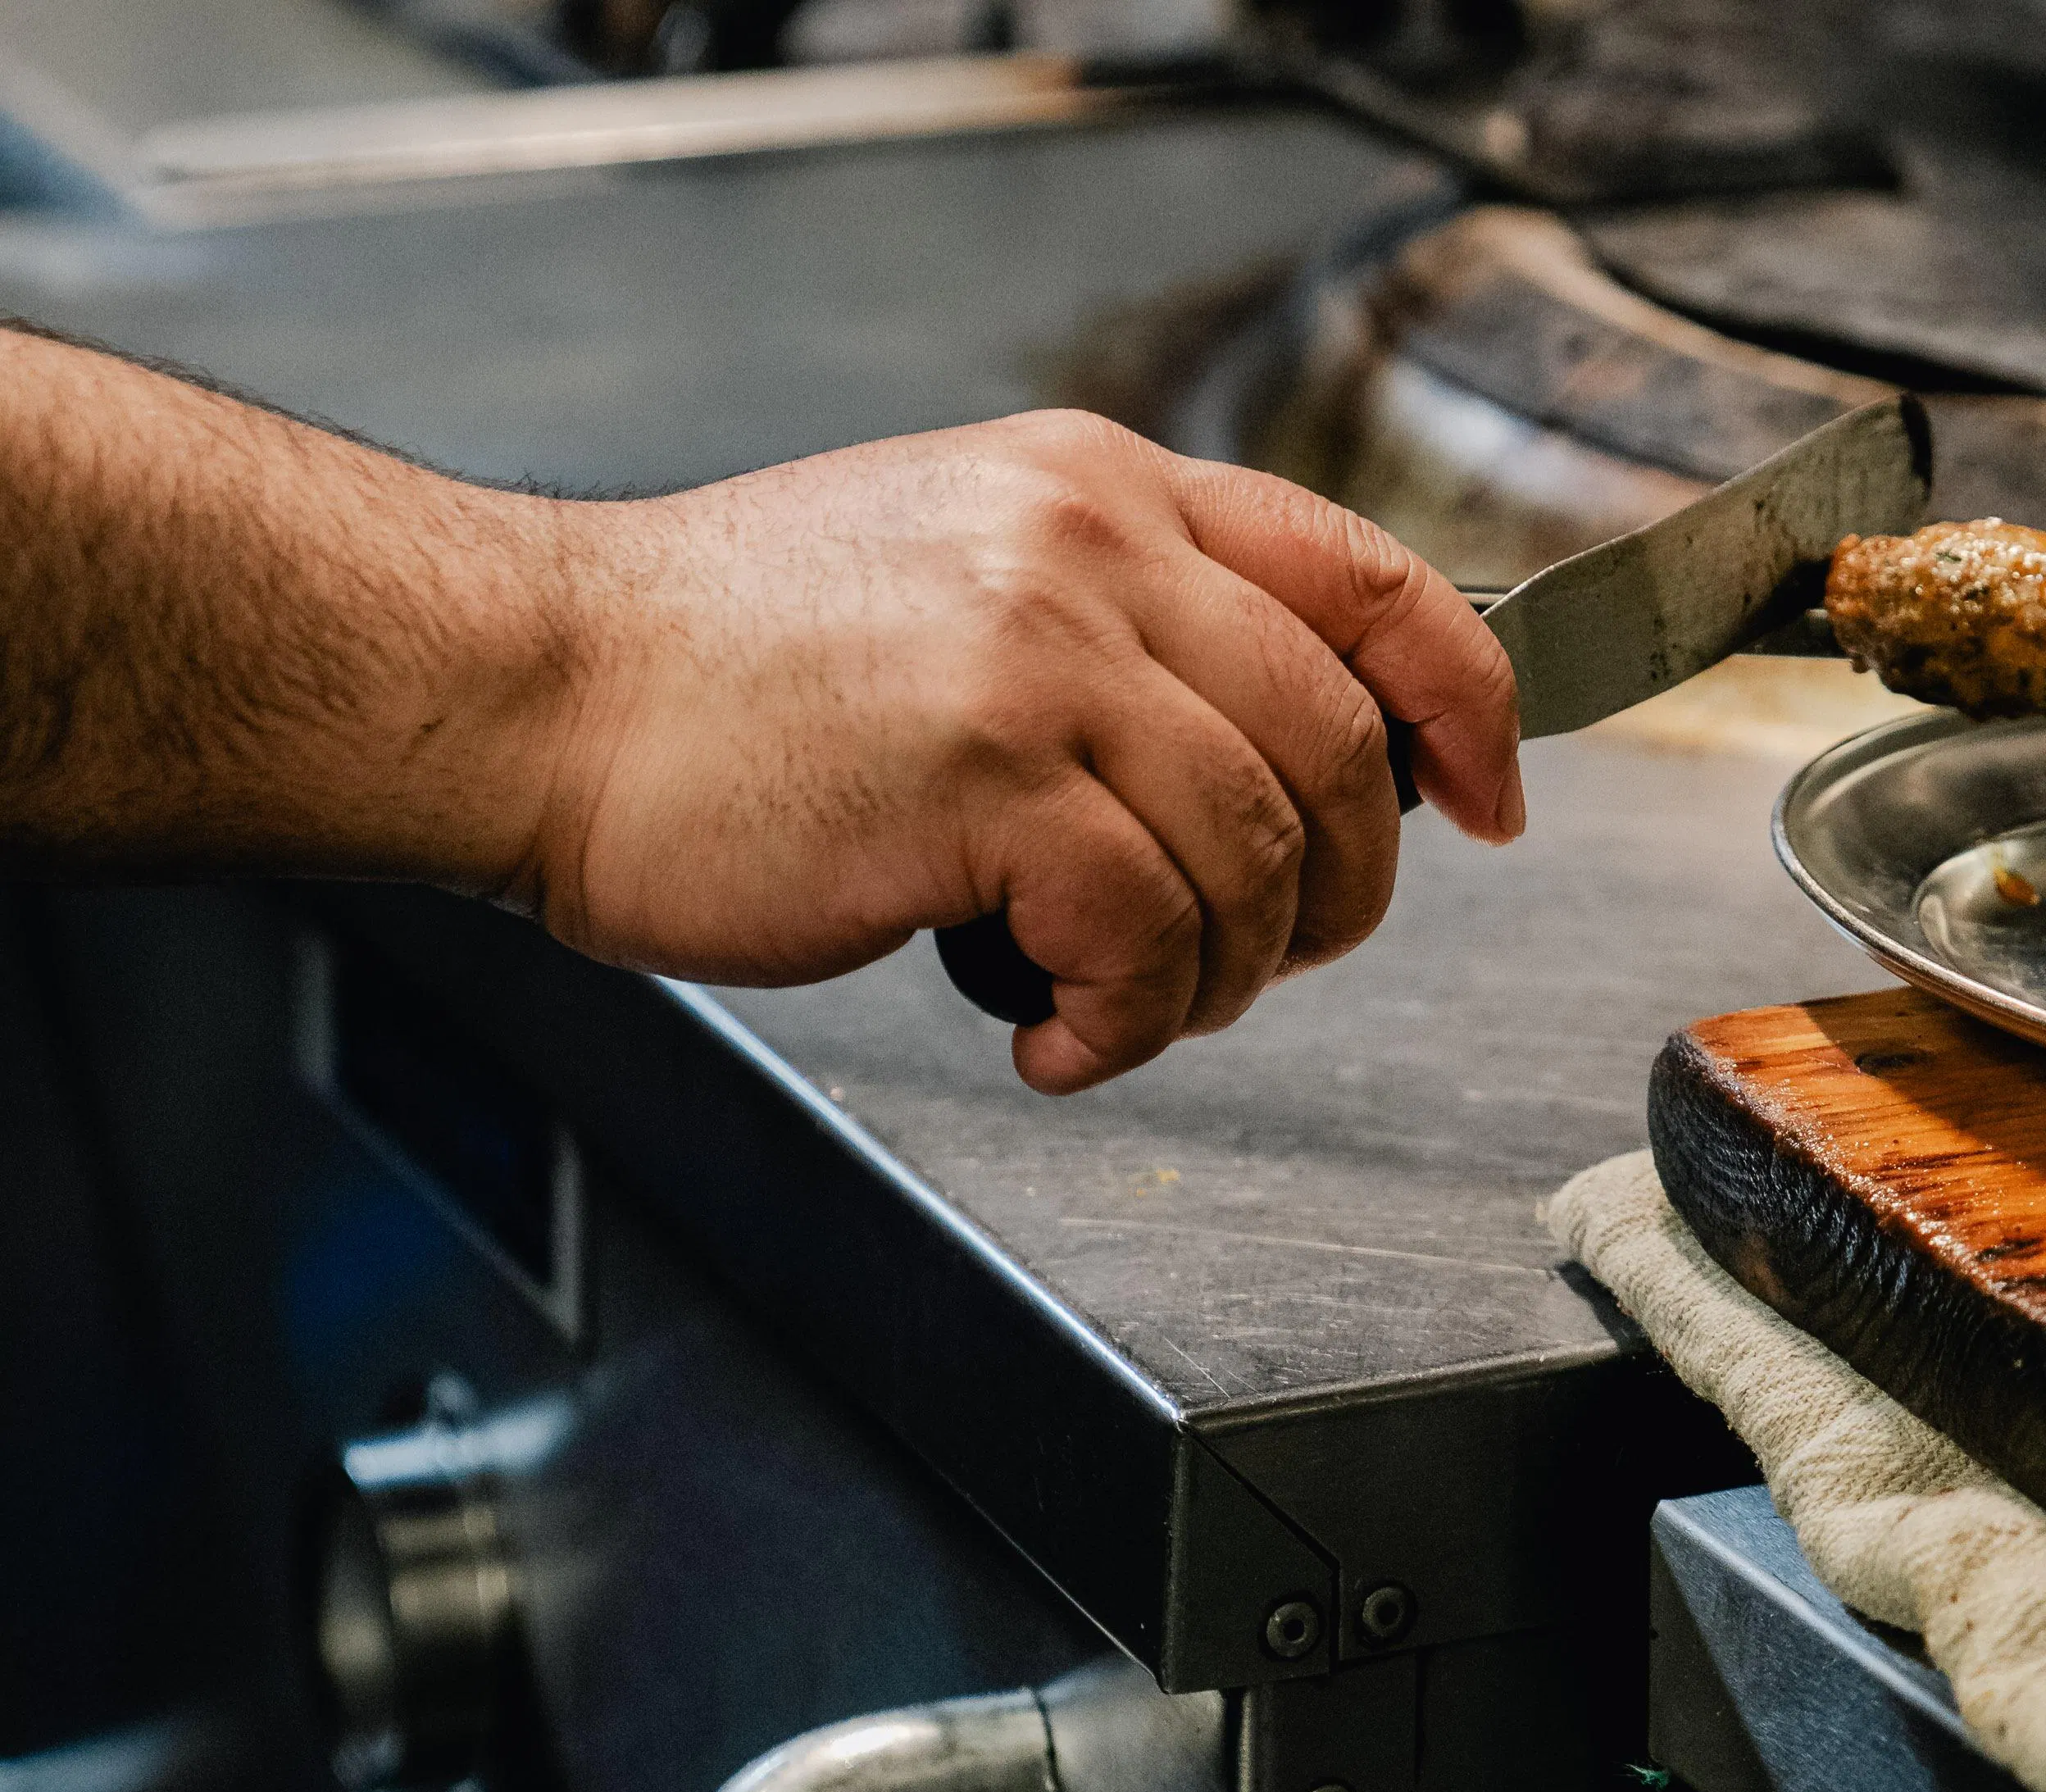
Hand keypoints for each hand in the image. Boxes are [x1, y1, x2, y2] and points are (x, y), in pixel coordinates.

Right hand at [523, 411, 1520, 1093]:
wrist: (539, 688)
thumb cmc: (730, 666)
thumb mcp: (963, 564)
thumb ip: (1127, 620)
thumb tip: (1283, 749)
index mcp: (1106, 488)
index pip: (1373, 578)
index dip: (1469, 702)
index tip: (1490, 798)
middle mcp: (1094, 548)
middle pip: (1343, 745)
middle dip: (1341, 890)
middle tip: (1263, 958)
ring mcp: (1044, 653)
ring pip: (1259, 855)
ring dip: (1217, 975)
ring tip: (1121, 1006)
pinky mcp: (988, 775)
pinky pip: (1149, 936)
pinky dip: (1124, 1020)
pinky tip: (1050, 1034)